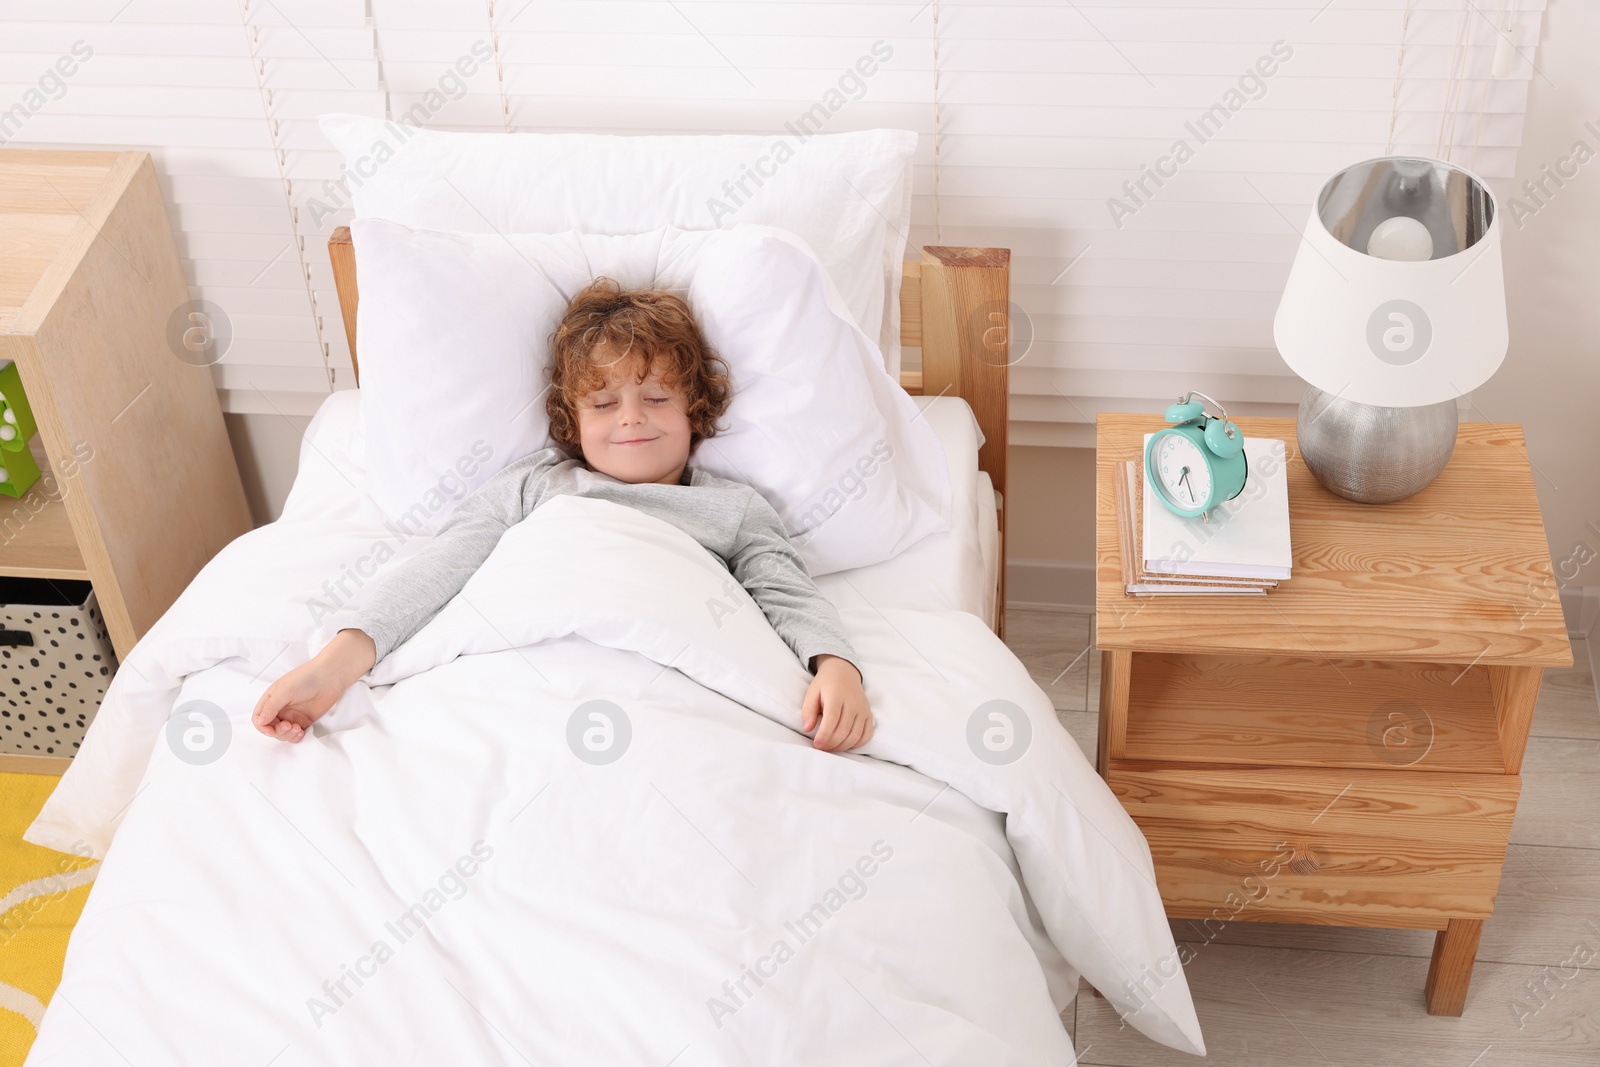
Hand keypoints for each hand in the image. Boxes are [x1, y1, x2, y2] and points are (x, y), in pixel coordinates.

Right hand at [251, 629, 375, 743]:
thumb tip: (260, 722)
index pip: (259, 718)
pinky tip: (301, 732)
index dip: (262, 726)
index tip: (270, 730)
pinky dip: (296, 737)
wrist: (330, 677)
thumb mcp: (284, 690)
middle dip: (277, 731)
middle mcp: (279, 709)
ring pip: (282, 733)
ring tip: (297, 729)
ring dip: (287, 735)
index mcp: (271, 699)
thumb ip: (271, 707)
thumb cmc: (306, 678)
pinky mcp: (304, 721)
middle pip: (270, 728)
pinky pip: (295, 735)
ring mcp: (292, 715)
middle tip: (288, 726)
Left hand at [802, 654, 872, 751]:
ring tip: (830, 748)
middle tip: (821, 747)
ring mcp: (863, 709)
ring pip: (855, 735)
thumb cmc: (825, 684)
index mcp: (836, 695)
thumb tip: (807, 728)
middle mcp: (853, 703)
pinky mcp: (869, 714)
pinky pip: (867, 734)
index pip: (832, 719)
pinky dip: (856, 744)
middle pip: (844, 730)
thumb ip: (808, 710)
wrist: (844, 672)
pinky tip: (845, 744)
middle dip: (831, 743)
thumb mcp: (812, 692)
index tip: (816, 744)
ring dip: (842, 746)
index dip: (824, 735)